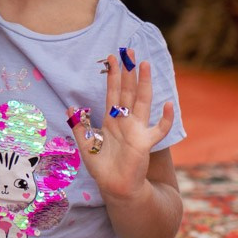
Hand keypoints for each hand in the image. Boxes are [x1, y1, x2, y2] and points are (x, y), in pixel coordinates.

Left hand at [69, 56, 174, 201]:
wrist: (115, 187)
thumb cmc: (103, 167)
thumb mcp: (86, 146)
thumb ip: (79, 127)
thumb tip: (70, 108)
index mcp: (112, 120)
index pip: (113, 92)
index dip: (113, 76)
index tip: (112, 57)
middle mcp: (126, 121)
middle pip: (128, 91)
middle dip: (129, 71)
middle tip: (130, 50)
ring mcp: (137, 130)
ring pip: (142, 101)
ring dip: (144, 83)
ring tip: (145, 64)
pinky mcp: (145, 143)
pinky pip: (158, 130)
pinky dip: (164, 119)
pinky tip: (167, 105)